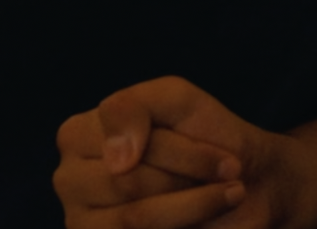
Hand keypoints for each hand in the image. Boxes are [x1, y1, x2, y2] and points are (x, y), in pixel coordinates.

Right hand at [54, 77, 288, 228]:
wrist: (247, 184)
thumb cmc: (208, 138)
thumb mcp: (177, 100)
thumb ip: (136, 106)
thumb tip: (115, 161)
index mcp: (76, 135)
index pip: (122, 139)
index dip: (182, 150)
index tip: (223, 156)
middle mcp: (69, 179)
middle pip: (128, 181)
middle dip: (190, 176)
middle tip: (226, 175)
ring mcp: (81, 221)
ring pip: (137, 217)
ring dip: (196, 204)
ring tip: (227, 195)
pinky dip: (187, 224)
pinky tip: (207, 220)